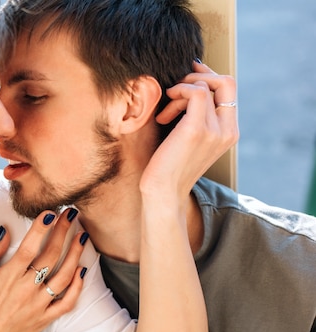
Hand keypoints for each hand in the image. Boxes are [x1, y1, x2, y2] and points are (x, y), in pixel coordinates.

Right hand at [0, 208, 86, 331]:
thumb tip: (3, 232)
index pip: (30, 246)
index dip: (42, 227)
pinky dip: (77, 286)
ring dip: (75, 254)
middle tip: (70, 216)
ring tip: (81, 237)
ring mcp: (38, 305)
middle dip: (63, 232)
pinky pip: (67, 302)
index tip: (50, 213)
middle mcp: (26, 289)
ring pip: (64, 275)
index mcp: (8, 278)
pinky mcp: (45, 319)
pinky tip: (81, 272)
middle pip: (51, 255)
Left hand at [141, 61, 238, 199]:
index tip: (188, 75)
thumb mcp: (191, 140)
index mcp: (230, 133)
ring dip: (180, 90)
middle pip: (227, 82)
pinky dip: (178, 92)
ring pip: (204, 86)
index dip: (209, 77)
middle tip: (176, 86)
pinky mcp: (196, 130)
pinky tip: (164, 113)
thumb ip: (199, 118)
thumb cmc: (171, 166)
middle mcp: (227, 131)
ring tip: (166, 111)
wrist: (163, 192)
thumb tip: (192, 89)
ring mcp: (214, 130)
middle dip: (199, 75)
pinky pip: (195, 92)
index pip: (230, 90)